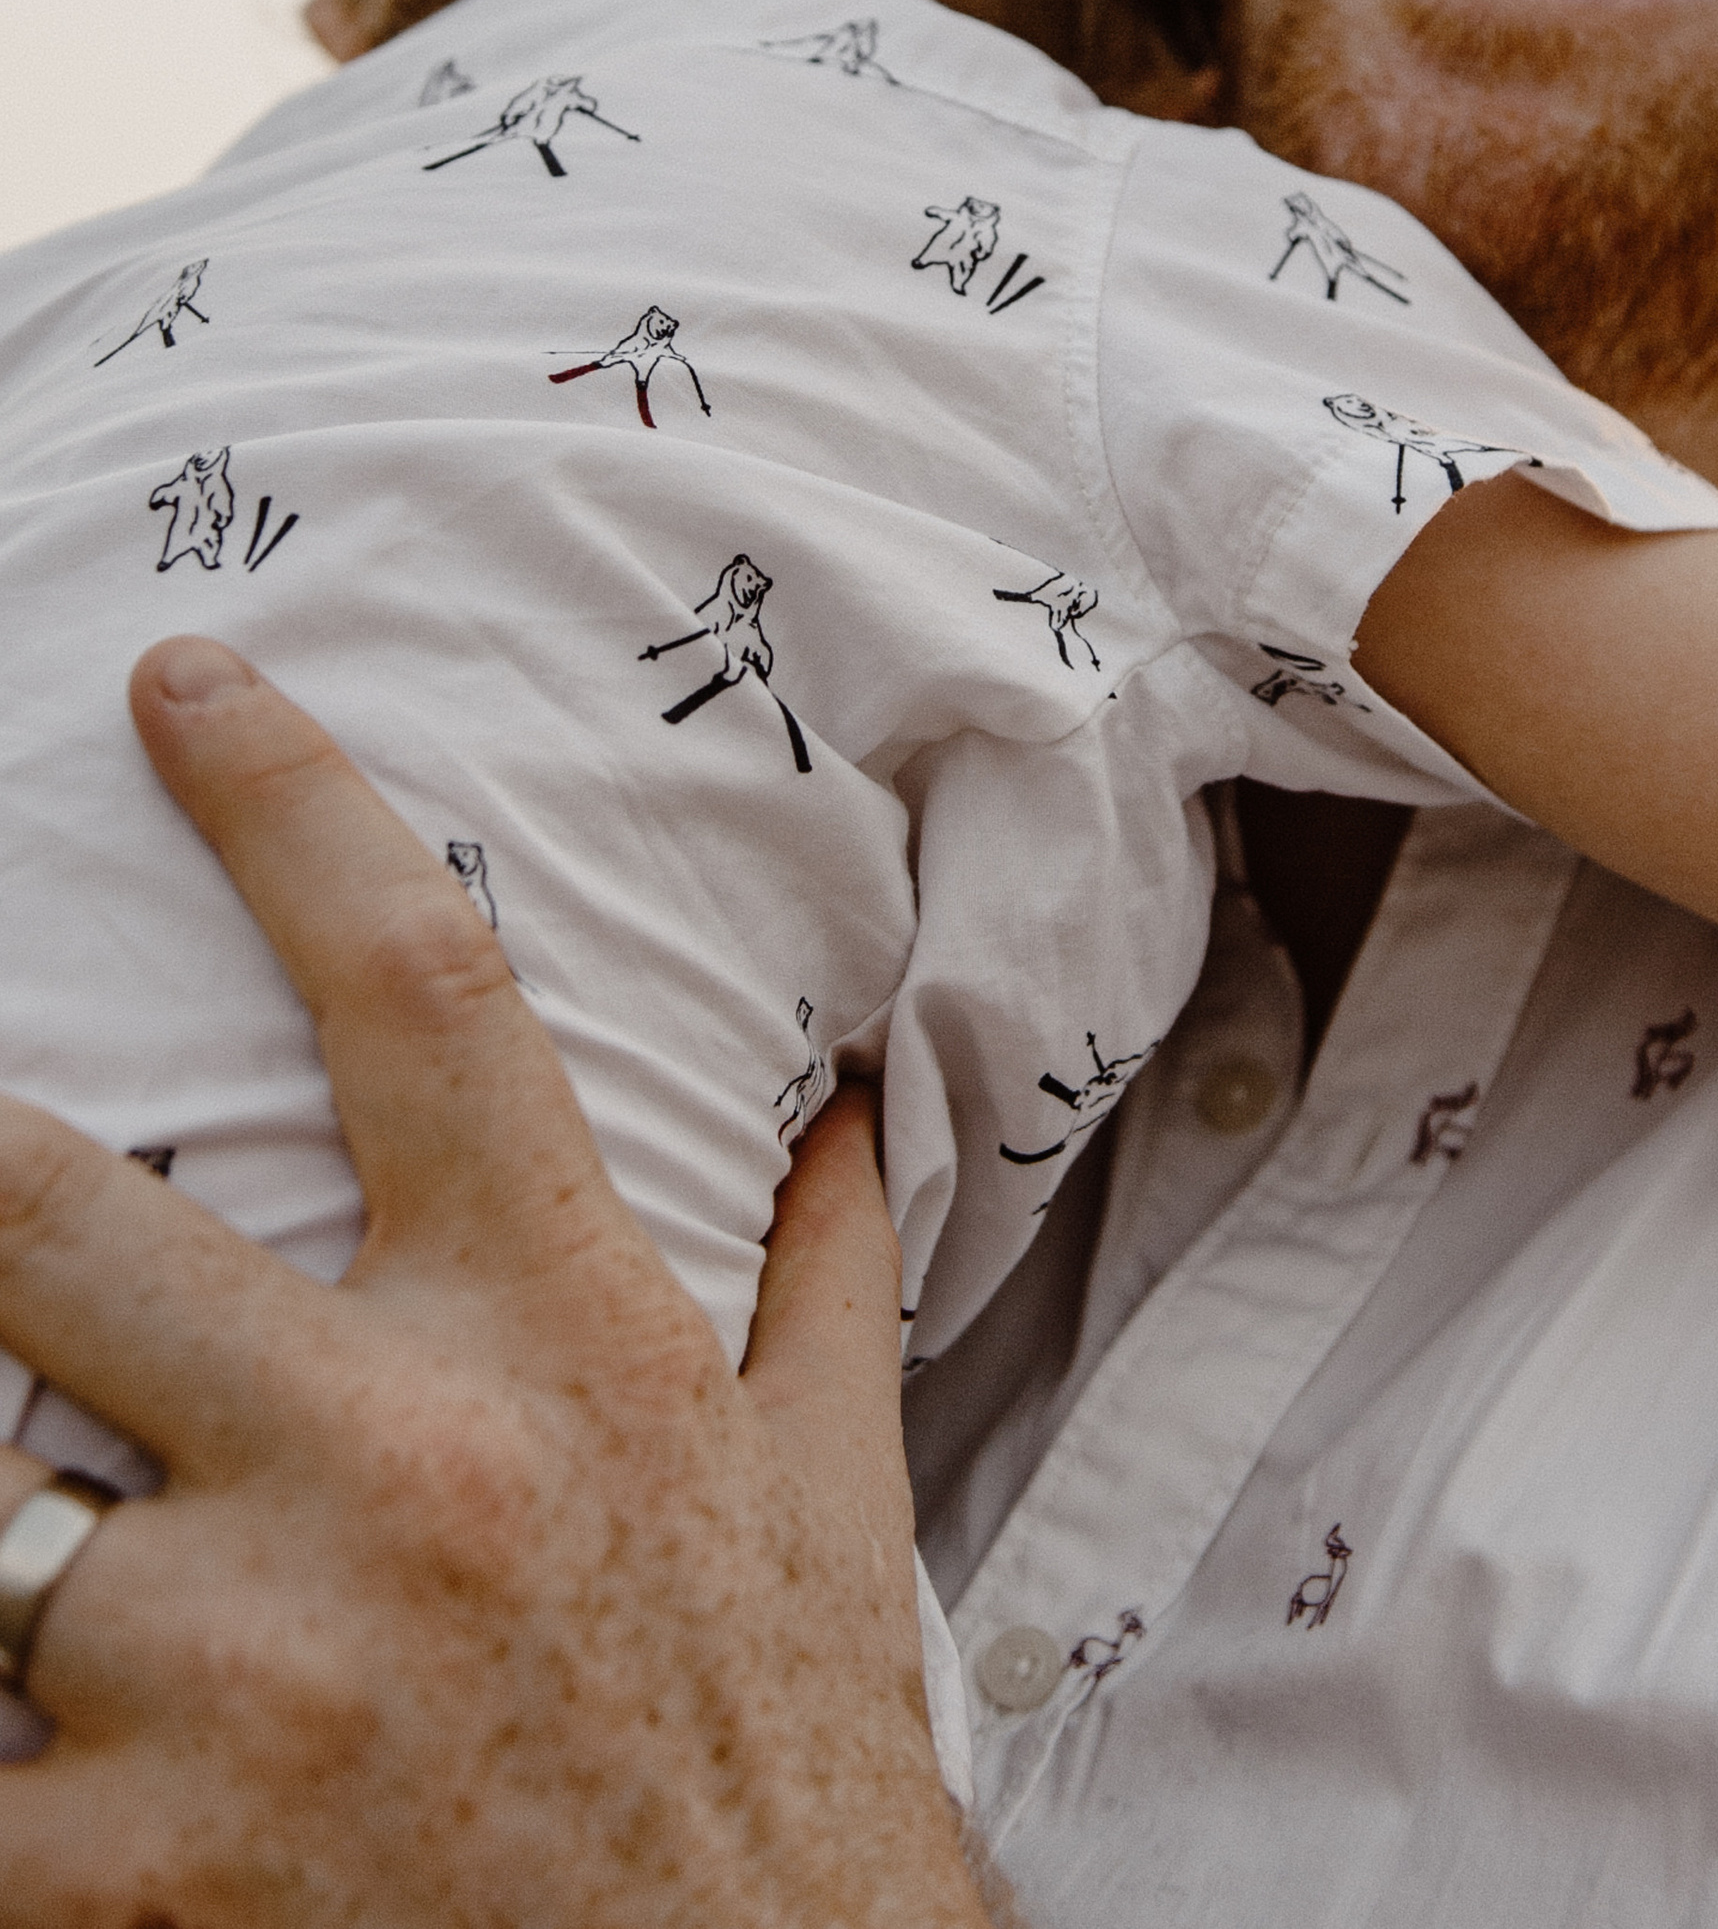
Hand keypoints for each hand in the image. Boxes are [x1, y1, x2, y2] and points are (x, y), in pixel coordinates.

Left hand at [0, 634, 987, 1926]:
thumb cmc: (775, 1757)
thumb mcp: (831, 1488)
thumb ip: (822, 1275)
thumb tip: (851, 1102)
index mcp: (556, 1333)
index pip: (420, 995)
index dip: (289, 809)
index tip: (182, 689)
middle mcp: (388, 1464)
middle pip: (52, 1215)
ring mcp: (246, 1671)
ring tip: (2, 1478)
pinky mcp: (137, 1876)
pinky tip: (12, 1736)